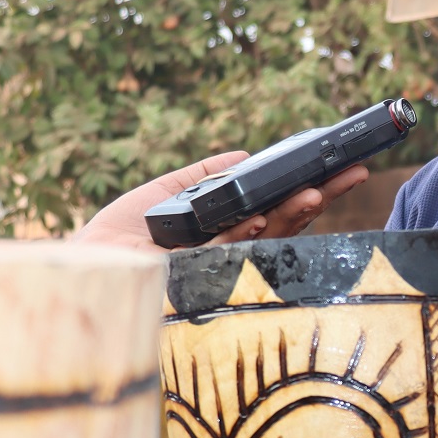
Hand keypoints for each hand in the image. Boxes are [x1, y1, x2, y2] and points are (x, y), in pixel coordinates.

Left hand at [72, 151, 369, 252]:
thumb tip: (245, 156)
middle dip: (318, 199)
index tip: (339, 169)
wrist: (85, 267)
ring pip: (266, 241)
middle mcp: (232, 254)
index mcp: (229, 234)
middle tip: (352, 174)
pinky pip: (229, 255)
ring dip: (292, 215)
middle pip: (286, 223)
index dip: (307, 191)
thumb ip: (203, 176)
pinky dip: (244, 233)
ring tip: (316, 192)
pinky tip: (259, 215)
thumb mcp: (165, 195)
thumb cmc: (118, 236)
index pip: (278, 211)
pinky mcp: (202, 281)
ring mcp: (221, 270)